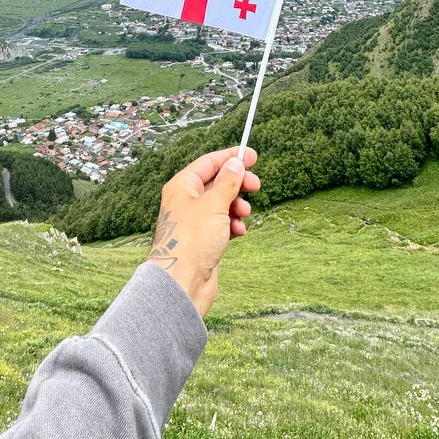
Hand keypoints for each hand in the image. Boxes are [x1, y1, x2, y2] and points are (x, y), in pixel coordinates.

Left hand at [146, 146, 260, 317]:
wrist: (182, 282)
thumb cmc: (191, 241)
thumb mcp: (214, 204)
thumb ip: (228, 182)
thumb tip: (235, 163)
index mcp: (182, 186)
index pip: (209, 162)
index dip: (231, 157)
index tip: (252, 155)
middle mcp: (186, 201)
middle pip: (217, 182)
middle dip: (238, 184)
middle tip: (256, 185)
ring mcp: (195, 221)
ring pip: (222, 204)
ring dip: (237, 206)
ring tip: (244, 214)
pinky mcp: (203, 239)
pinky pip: (223, 223)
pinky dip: (233, 224)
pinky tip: (238, 231)